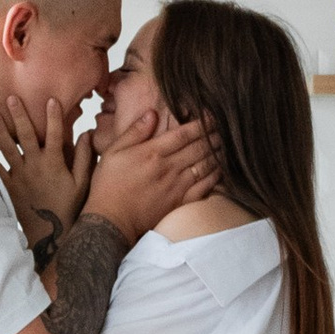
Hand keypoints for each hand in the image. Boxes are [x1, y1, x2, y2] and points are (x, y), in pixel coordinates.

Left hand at [0, 92, 88, 246]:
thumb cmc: (69, 208)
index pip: (55, 133)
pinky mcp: (9, 187)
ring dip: (0, 130)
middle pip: (26, 135)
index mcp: (55, 163)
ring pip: (8, 148)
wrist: (50, 234)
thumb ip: (85, 158)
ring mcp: (20, 176)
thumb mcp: (83, 184)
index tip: (51, 99)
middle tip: (11, 98)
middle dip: (19, 115)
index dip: (53, 116)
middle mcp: (36, 166)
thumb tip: (87, 134)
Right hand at [83, 102, 218, 242]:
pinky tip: (221, 170)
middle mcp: (168, 167)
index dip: (200, 123)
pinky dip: (215, 177)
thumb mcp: (113, 151)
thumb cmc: (108, 185)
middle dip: (213, 135)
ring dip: (217, 153)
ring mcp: (176, 186)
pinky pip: (204, 187)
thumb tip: (152, 113)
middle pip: (199, 147)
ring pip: (204, 165)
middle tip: (224, 127)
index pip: (183, 133)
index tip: (211, 116)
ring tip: (226, 144)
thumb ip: (135, 132)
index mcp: (152, 152)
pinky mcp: (179, 202)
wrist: (112, 220)